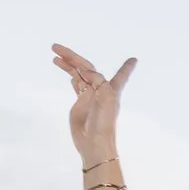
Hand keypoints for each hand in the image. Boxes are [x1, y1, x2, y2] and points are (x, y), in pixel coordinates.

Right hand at [51, 45, 132, 166]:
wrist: (93, 142)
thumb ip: (97, 80)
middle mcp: (101, 91)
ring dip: (68, 65)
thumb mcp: (106, 98)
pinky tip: (67, 71)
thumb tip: (84, 69)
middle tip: (56, 47)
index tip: (134, 59)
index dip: (127, 67)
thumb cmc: (104, 123)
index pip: (120, 75)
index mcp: (111, 89)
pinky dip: (72, 77)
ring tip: (54, 56)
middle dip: (73, 57)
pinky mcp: (80, 103)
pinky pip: (77, 85)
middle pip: (87, 68)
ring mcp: (90, 96)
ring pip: (79, 75)